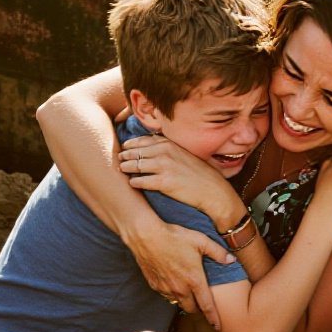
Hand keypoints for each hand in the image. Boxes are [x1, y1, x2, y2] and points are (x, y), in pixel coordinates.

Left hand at [119, 134, 242, 226]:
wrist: (213, 191)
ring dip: (126, 168)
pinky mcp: (164, 182)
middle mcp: (166, 152)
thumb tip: (153, 148)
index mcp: (170, 144)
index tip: (125, 147)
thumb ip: (169, 150)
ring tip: (121, 170)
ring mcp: (164, 167)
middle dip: (125, 155)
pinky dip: (135, 182)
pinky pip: (142, 181)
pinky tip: (131, 184)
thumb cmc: (200, 174)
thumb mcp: (184, 155)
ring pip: (136, 165)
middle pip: (136, 151)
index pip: (143, 140)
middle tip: (118, 159)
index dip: (131, 144)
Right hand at [127, 220, 232, 327]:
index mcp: (194, 280)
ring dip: (184, 300)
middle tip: (202, 303)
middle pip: (192, 309)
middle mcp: (180, 288)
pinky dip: (172, 293)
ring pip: (178, 302)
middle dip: (198, 309)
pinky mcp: (154, 285)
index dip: (213, 318)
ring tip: (187, 291)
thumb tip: (231, 260)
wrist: (146, 236)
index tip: (218, 326)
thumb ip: (218, 252)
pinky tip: (173, 282)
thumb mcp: (201, 241)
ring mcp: (166, 288)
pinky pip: (166, 295)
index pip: (207, 306)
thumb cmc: (174, 237)